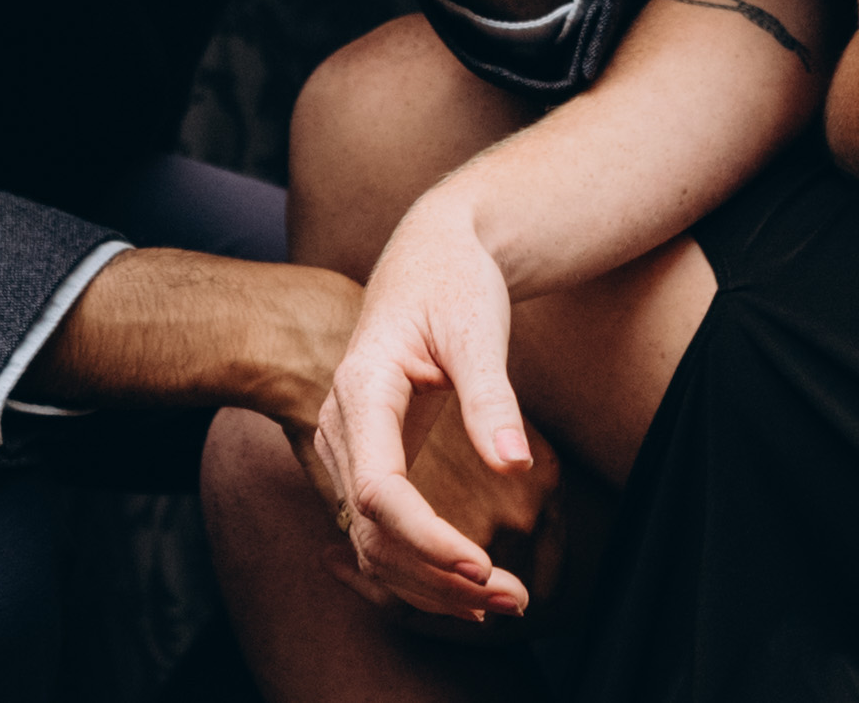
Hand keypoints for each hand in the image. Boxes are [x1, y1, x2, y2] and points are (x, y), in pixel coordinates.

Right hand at [304, 194, 544, 621]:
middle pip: (373, 530)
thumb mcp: (476, 329)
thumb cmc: (452, 280)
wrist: (428, 254)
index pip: (380, 491)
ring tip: (506, 604)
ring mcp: (348, 446)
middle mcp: (343, 425)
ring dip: (432, 584)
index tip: (484, 567)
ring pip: (372, 542)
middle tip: (514, 601)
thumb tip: (515, 467)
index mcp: (362, 389)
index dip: (428, 539)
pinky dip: (422, 565)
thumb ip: (491, 399)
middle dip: (438, 577)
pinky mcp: (368, 459)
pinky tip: (473, 586)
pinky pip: (382, 529)